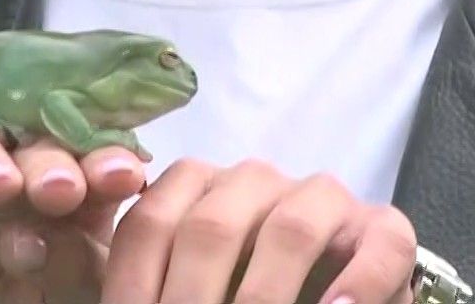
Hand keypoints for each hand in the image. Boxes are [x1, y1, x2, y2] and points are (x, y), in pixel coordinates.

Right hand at [0, 123, 147, 302]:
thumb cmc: (12, 301)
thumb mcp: (63, 291)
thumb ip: (82, 261)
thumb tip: (77, 228)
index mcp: (52, 181)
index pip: (82, 153)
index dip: (103, 157)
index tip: (124, 176)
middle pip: (22, 140)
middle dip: (46, 160)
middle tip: (61, 187)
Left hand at [104, 158, 418, 303]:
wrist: (329, 303)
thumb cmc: (243, 299)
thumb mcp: (185, 292)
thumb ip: (145, 291)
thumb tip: (89, 295)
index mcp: (197, 193)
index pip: (149, 223)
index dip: (132, 286)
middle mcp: (257, 182)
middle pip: (211, 227)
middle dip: (191, 299)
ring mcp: (325, 200)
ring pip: (290, 229)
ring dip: (263, 296)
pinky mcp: (385, 230)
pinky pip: (376, 245)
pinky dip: (357, 284)